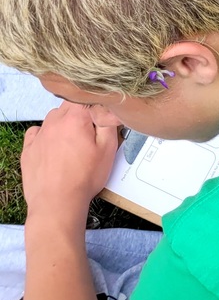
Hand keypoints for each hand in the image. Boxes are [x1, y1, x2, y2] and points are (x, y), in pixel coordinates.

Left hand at [21, 103, 118, 220]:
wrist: (57, 203)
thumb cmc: (84, 178)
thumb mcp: (108, 149)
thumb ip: (109, 123)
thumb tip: (109, 108)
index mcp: (75, 118)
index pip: (86, 97)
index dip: (96, 104)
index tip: (102, 116)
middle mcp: (54, 122)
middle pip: (69, 105)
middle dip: (81, 113)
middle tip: (90, 132)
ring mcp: (39, 135)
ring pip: (53, 118)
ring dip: (64, 123)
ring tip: (73, 141)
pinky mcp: (29, 149)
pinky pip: (36, 132)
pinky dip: (45, 134)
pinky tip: (54, 145)